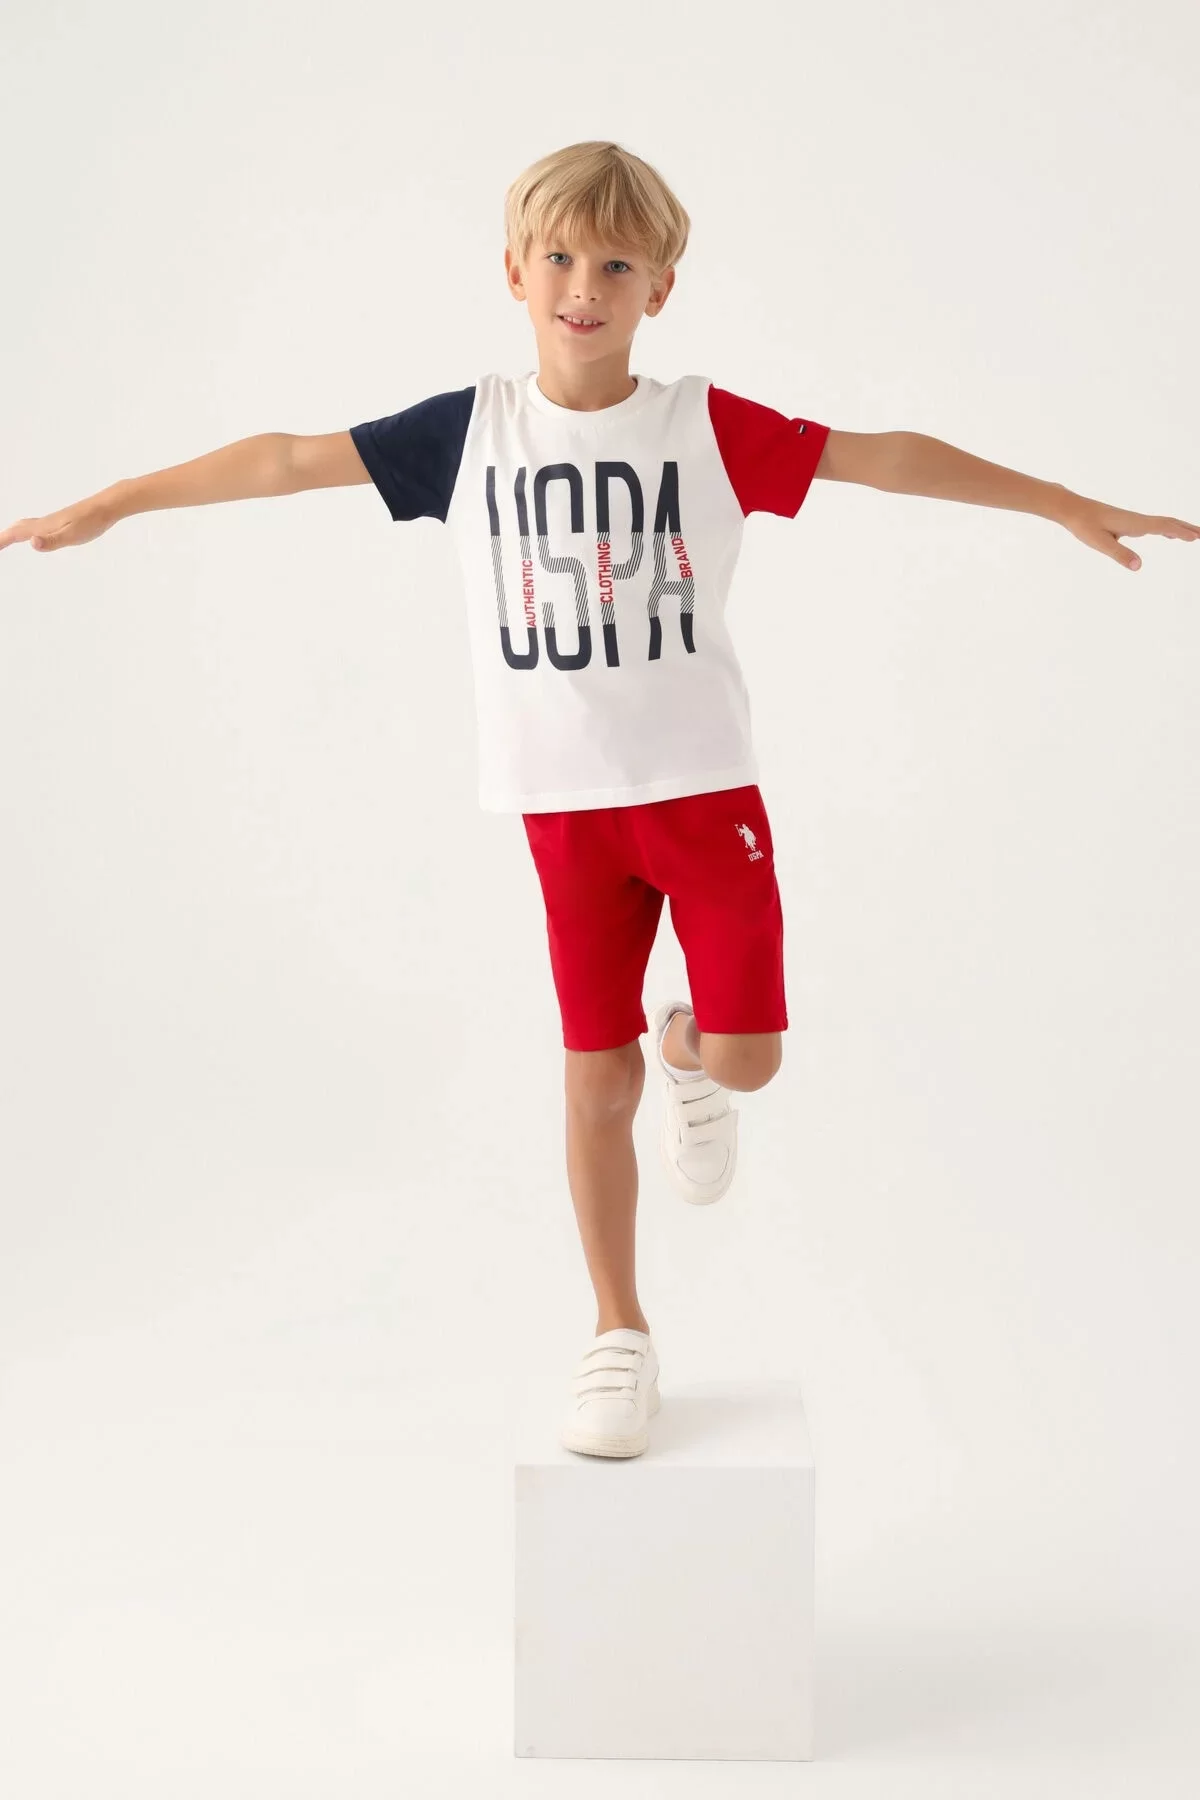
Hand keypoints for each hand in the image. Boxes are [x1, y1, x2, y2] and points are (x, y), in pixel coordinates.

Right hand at [0, 490, 120, 553]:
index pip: (17, 534)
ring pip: (27, 525)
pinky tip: (36, 534)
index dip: (2, 541)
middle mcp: (46, 522)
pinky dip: (28, 530)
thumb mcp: (72, 536)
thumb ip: (52, 541)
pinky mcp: (62, 521)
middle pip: (18, 528)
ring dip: (14, 532)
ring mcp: (54, 521)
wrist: (106, 506)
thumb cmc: (92, 522)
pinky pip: (38, 526)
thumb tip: (31, 543)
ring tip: (7, 538)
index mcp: (44, 527)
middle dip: (4, 536)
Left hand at [1056, 493, 1199, 570]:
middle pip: (1168, 523)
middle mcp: (1136, 520)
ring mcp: (1132, 520)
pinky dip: (1165, 529)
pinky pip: (1152, 525)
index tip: (1198, 537)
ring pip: (1161, 524)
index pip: (1164, 527)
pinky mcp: (1126, 522)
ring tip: (1193, 535)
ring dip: (1179, 529)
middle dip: (1187, 529)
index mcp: (1134, 524)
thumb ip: (1120, 554)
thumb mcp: (1101, 543)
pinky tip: (1166, 534)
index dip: (1182, 532)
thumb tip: (1139, 566)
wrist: (1072, 509)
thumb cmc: (1084, 525)